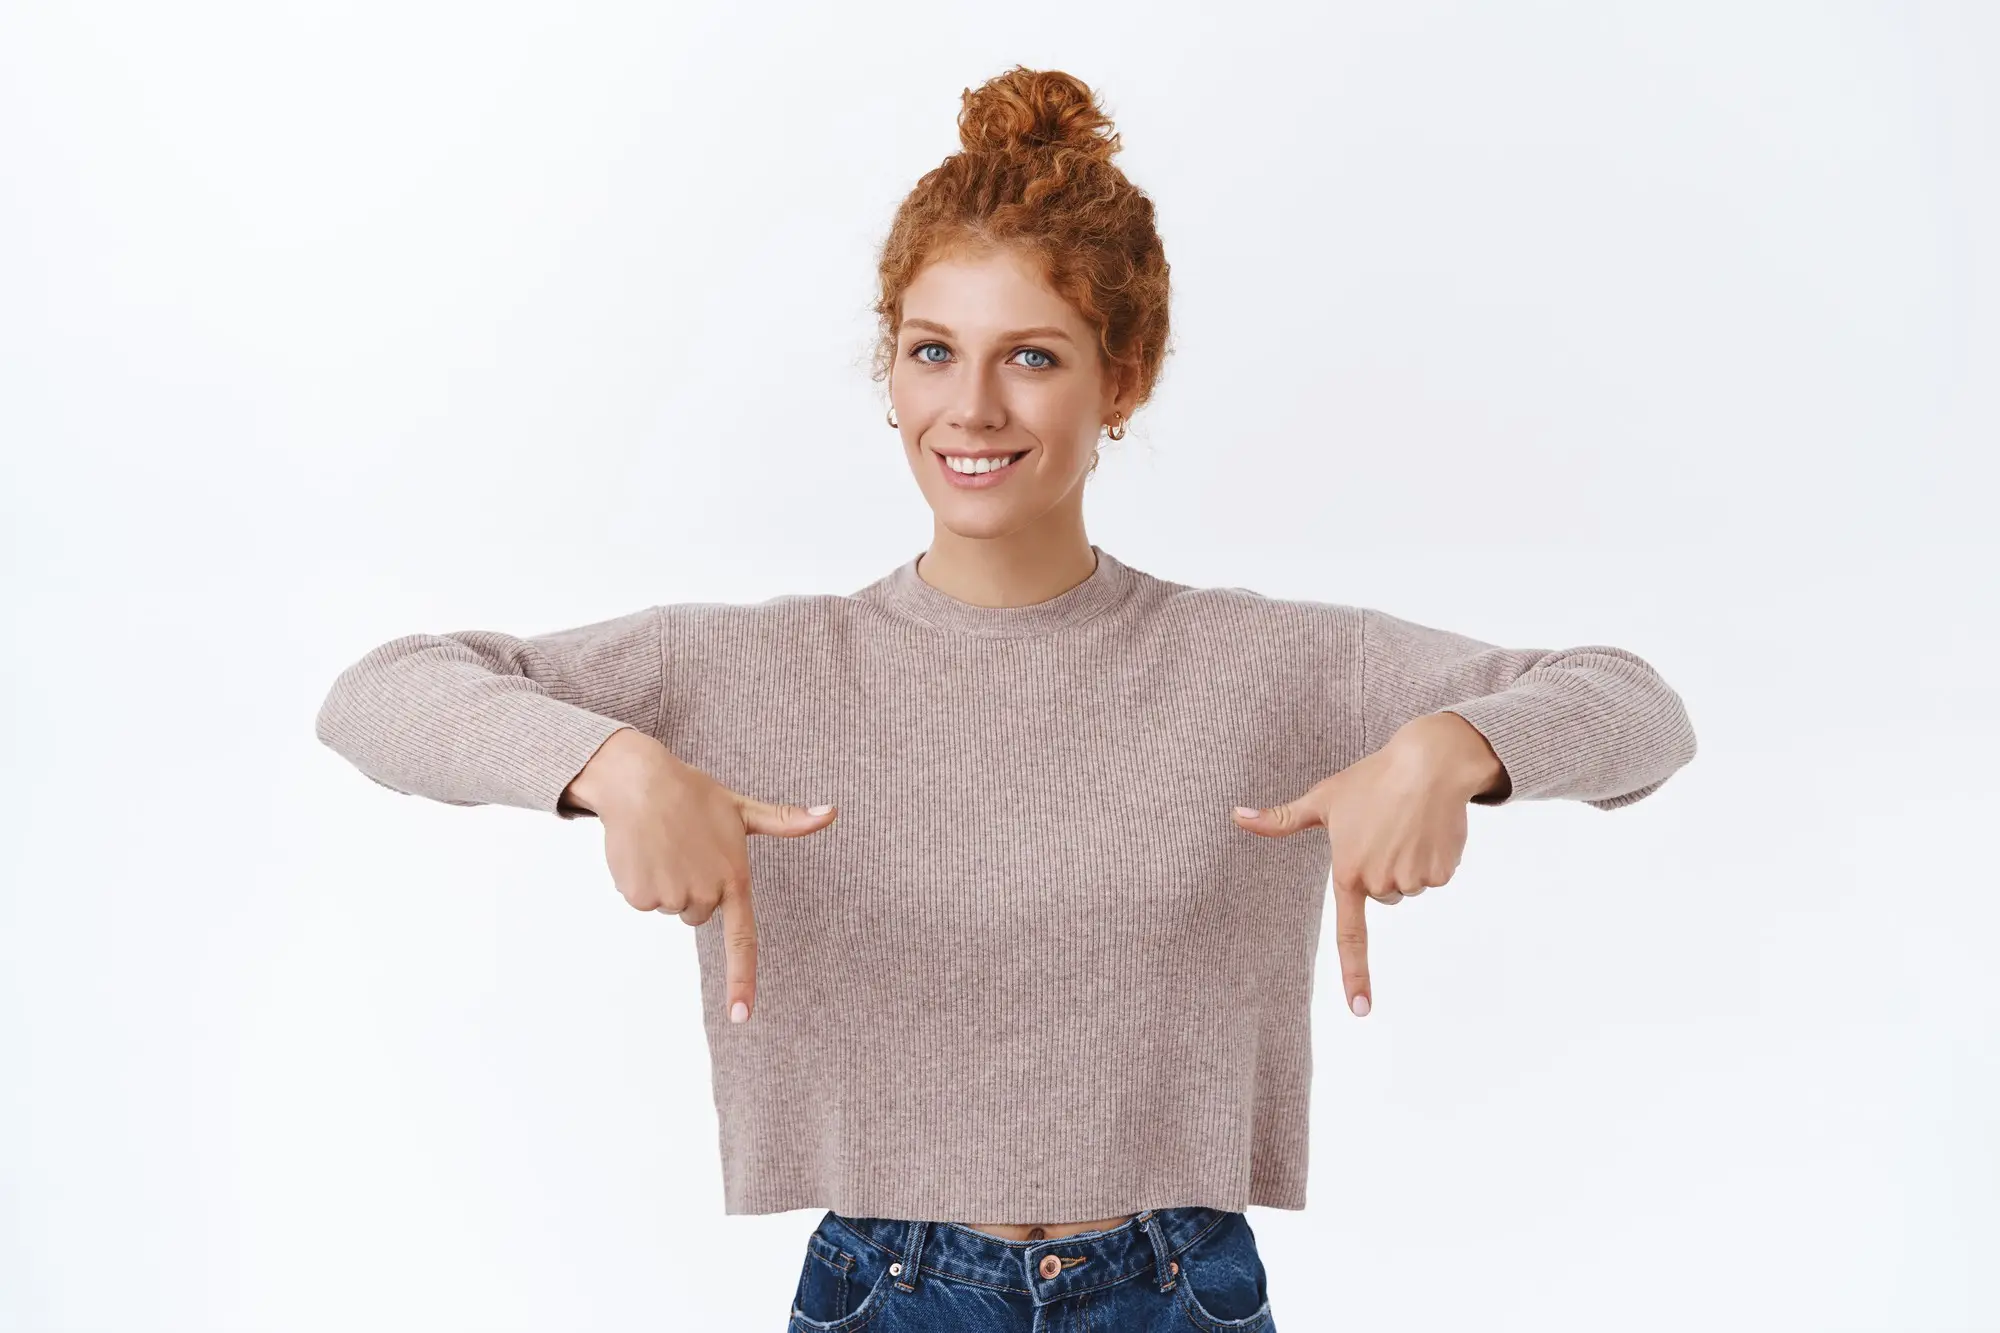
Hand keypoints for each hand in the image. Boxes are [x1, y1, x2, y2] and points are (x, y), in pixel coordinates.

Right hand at [564, 728, 836, 1024]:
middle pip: (699, 914)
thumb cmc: (693, 794)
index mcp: (735, 878)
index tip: (742, 1017)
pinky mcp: (640, 895)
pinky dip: (640, 880)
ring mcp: (672, 896)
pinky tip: (643, 851)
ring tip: (664, 845)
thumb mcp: (741, 808)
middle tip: (687, 850)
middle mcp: (706, 893)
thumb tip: (832, 811)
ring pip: (670, 907)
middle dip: (693, 887)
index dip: (742, 979)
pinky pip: (643, 901)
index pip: (742, 939)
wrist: (640, 781)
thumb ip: (786, 820)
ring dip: (666, 882)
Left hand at [1231, 714, 1502, 1016]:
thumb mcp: (1323, 800)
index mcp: (1348, 872)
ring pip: (1408, 886)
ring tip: (1407, 824)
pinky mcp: (1443, 873)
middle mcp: (1380, 882)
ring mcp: (1413, 879)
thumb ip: (1279, 820)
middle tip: (1385, 830)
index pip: (1350, 935)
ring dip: (1408, 861)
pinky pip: (1434, 876)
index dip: (1356, 975)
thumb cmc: (1371, 780)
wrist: (1429, 763)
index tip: (1361, 1011)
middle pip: (1382, 896)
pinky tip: (1427, 829)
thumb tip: (1236, 816)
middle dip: (1383, 868)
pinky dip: (1432, 856)